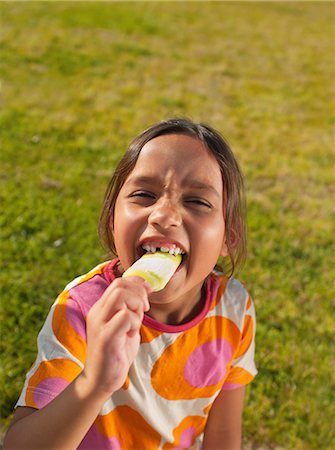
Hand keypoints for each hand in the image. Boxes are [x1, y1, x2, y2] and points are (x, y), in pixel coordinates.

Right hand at [81, 277, 150, 399]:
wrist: (100, 380)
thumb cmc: (115, 352)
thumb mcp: (124, 325)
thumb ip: (130, 309)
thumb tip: (144, 290)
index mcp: (101, 308)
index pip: (118, 282)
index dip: (137, 283)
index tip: (148, 293)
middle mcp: (98, 312)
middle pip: (120, 285)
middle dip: (139, 293)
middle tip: (144, 310)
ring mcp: (100, 323)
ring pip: (121, 296)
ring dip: (136, 306)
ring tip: (136, 322)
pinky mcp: (105, 337)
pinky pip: (125, 317)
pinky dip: (135, 322)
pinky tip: (132, 334)